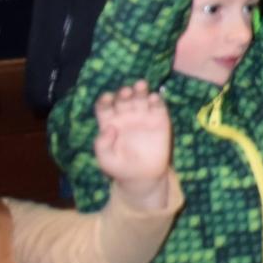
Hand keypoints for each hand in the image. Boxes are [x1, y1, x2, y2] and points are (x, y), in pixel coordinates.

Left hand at [93, 82, 172, 209]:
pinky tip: (154, 98)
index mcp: (110, 122)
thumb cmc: (121, 167)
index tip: (108, 98)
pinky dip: (157, 100)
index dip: (105, 100)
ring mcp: (143, 116)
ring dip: (140, 90)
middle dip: (124, 93)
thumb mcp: (106, 160)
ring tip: (141, 85)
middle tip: (126, 91)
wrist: (144, 176)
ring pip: (141, 98)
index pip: (105, 106)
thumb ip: (102, 144)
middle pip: (124, 99)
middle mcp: (126, 115)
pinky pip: (158, 107)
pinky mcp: (160, 120)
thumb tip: (109, 127)